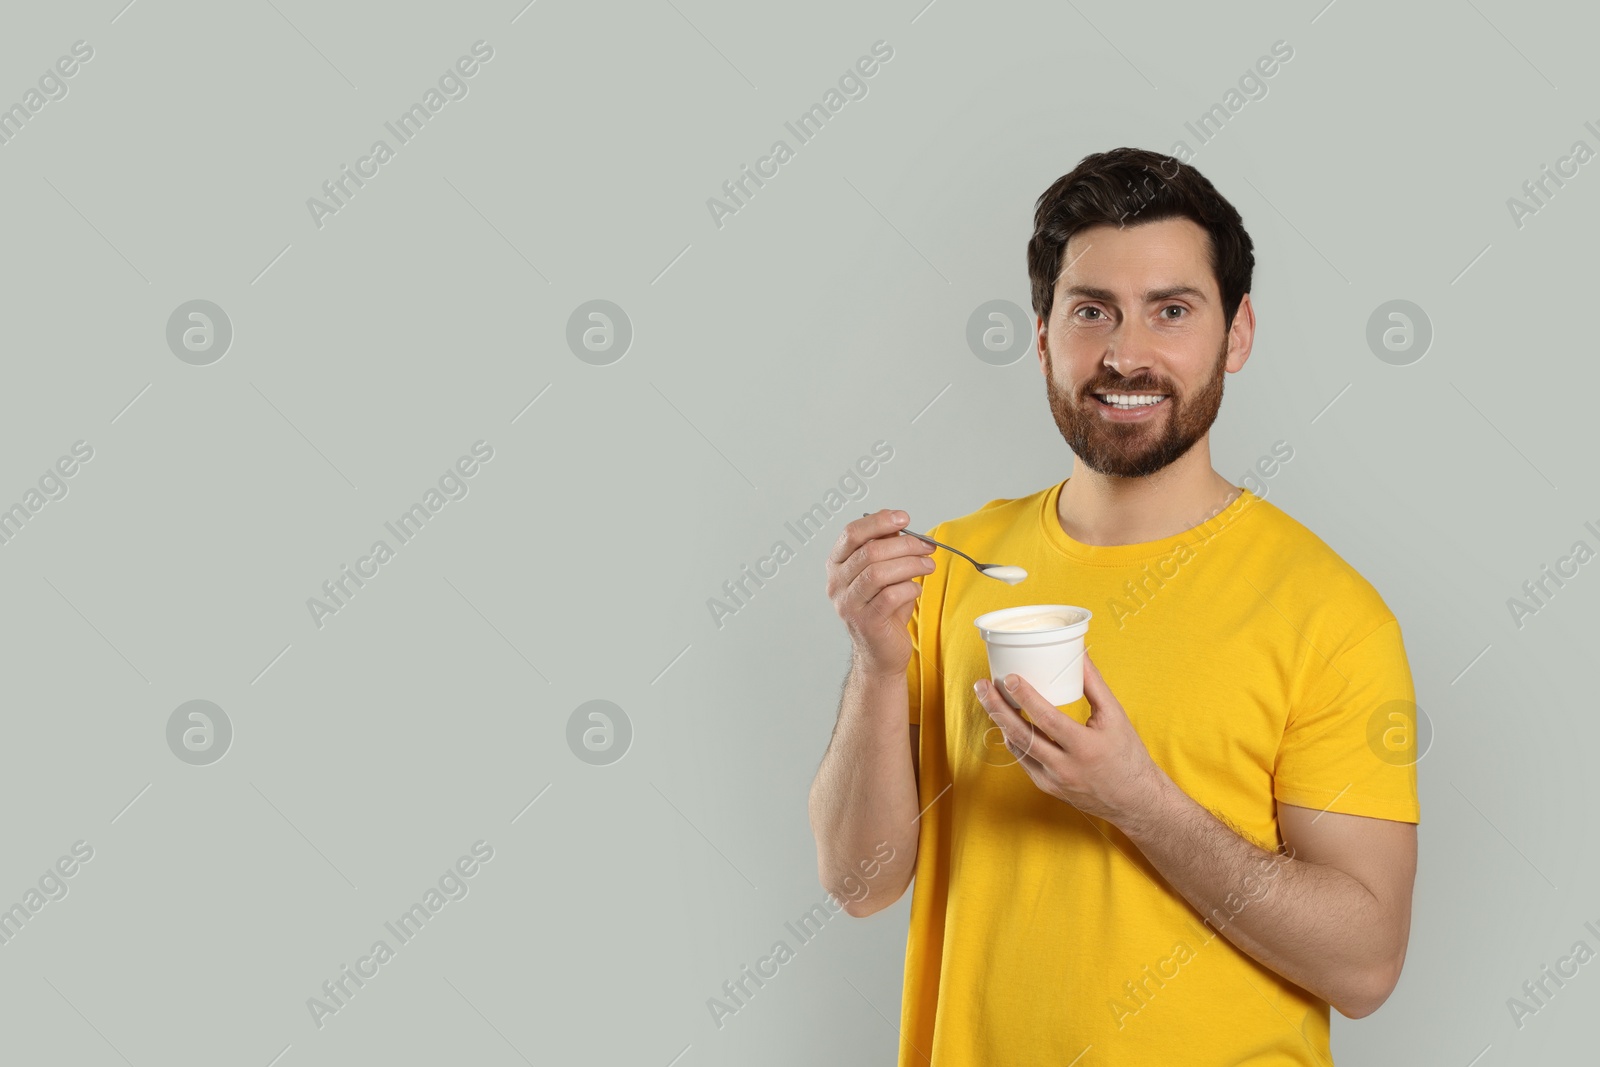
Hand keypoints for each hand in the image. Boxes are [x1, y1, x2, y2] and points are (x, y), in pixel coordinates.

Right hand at [826, 509, 936, 677]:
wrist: (880, 651)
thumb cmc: (883, 609)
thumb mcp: (884, 573)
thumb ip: (886, 549)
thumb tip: (899, 526)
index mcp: (837, 565)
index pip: (852, 533)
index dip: (879, 521)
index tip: (904, 518)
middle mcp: (836, 583)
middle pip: (870, 551)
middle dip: (905, 545)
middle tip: (927, 547)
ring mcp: (848, 604)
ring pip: (879, 572)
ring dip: (910, 565)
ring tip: (928, 566)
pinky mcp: (865, 622)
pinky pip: (890, 596)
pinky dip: (909, 588)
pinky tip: (916, 588)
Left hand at [972, 652, 1167, 826]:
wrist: (1134, 800)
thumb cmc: (1127, 755)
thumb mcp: (1115, 717)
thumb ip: (1095, 685)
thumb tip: (1078, 654)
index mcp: (1085, 747)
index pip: (1047, 719)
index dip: (1025, 697)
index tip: (1009, 678)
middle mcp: (1065, 767)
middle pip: (1022, 734)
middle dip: (998, 707)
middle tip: (982, 685)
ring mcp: (1053, 781)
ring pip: (1018, 748)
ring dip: (1000, 721)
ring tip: (988, 698)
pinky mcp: (1047, 788)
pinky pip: (1024, 761)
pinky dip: (1014, 740)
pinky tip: (1005, 722)